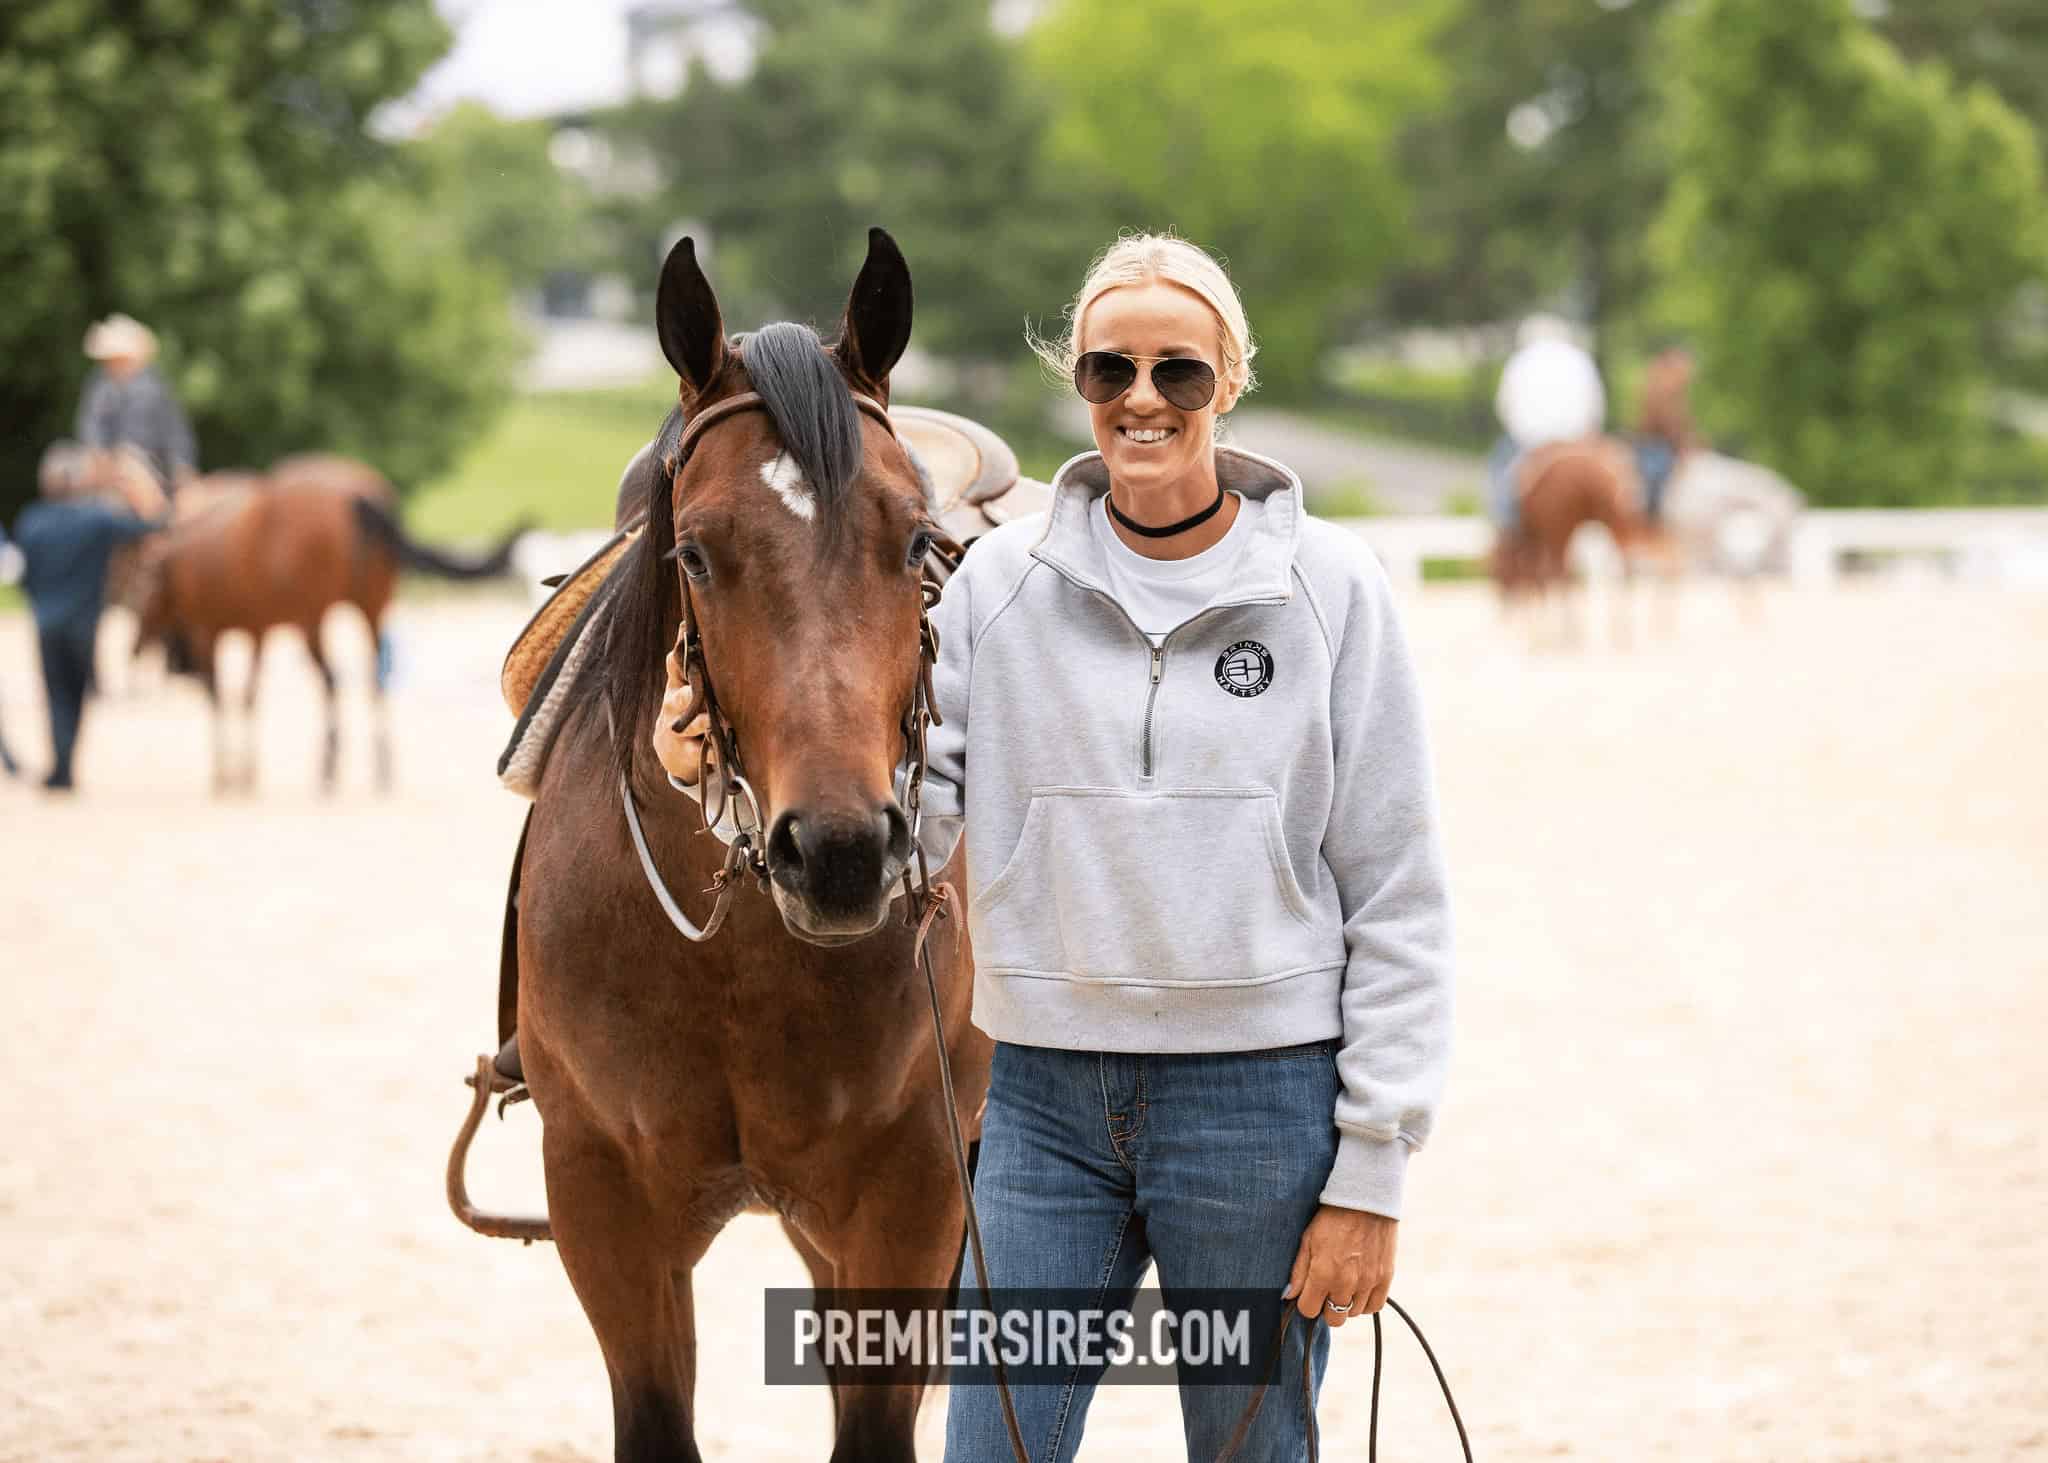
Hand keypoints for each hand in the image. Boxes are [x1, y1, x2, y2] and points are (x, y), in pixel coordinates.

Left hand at [1282, 1205, 1395, 1328]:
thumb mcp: (1308, 1239)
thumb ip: (1298, 1271)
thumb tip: (1290, 1295)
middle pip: (1333, 1318)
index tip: (1309, 1294)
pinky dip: (1366, 1302)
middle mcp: (1346, 1282)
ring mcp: (1368, 1282)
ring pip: (1353, 1313)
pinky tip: (1359, 1289)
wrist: (1366, 1200)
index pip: (1309, 1310)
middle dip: (1326, 1308)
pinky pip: (1374, 1306)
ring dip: (1346, 1304)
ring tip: (1344, 1285)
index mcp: (1323, 1273)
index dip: (1306, 1303)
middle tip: (1326, 1291)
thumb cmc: (1333, 1218)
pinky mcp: (1386, 1278)